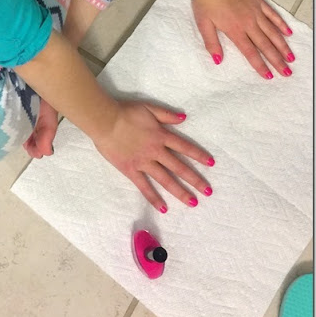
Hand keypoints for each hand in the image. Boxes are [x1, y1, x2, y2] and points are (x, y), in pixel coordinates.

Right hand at [92, 100, 213, 211]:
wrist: (105, 120)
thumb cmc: (126, 112)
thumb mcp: (149, 108)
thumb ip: (166, 114)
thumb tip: (184, 118)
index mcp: (161, 135)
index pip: (184, 147)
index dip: (198, 155)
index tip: (211, 164)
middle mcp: (156, 151)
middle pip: (179, 167)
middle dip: (195, 179)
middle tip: (208, 191)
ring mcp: (144, 162)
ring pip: (165, 179)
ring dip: (180, 192)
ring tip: (193, 203)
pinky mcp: (131, 170)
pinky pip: (144, 186)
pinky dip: (153, 198)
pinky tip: (163, 208)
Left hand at [192, 0, 294, 78]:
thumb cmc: (206, 1)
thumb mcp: (203, 24)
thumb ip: (211, 43)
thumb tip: (218, 60)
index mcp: (235, 31)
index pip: (250, 52)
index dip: (260, 66)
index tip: (269, 76)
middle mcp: (248, 24)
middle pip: (266, 45)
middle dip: (277, 61)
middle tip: (287, 72)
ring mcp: (255, 12)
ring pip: (273, 32)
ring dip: (283, 46)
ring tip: (291, 57)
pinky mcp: (258, 2)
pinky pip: (273, 15)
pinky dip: (281, 24)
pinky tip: (288, 32)